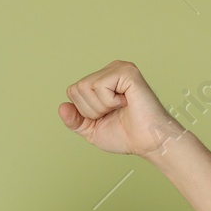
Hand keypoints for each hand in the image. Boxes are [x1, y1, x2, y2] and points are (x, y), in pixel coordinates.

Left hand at [59, 60, 188, 158]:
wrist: (148, 142)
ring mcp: (119, 68)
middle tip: (114, 113)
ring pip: (85, 87)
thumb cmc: (126, 135)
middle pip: (76, 89)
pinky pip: (100, 86)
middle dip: (91, 110)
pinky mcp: (127, 71)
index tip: (106, 116)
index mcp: (102, 80)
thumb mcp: (92, 130)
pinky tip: (126, 102)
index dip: (84, 111)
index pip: (72, 91)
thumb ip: (75, 120)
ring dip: (101, 107)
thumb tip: (61, 107)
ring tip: (120, 107)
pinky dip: (110, 102)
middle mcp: (110, 70)